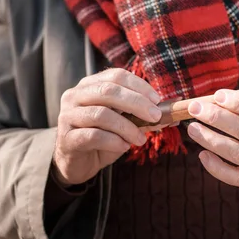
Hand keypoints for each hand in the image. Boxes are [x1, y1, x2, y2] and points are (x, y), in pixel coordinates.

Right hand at [53, 68, 165, 185]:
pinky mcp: (67, 138)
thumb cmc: (102, 138)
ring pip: (101, 114)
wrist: (76, 162)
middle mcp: (75, 96)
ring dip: (128, 127)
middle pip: (108, 91)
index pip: (116, 75)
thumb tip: (171, 115)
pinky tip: (124, 147)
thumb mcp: (124, 123)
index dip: (139, 86)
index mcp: (90, 85)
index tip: (157, 99)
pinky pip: (93, 136)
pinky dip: (114, 141)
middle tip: (156, 116)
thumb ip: (142, 116)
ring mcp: (68, 116)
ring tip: (141, 139)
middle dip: (137, 103)